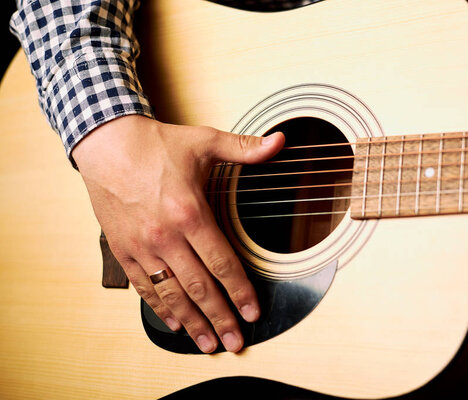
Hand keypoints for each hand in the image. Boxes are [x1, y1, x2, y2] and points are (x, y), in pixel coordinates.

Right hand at [72, 115, 284, 352]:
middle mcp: (166, 236)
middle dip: (220, 318)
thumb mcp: (204, 141)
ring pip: (172, 294)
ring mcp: (142, 246)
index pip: (222, 263)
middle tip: (234, 341)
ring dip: (193, 322)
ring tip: (208, 343)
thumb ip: (245, 148)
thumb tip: (279, 142)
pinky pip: (144, 286)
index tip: (252, 312)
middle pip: (199, 287)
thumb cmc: (155, 145)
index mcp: (190, 213)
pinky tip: (175, 322)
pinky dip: (160, 308)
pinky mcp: (123, 249)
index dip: (240, 291)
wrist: (106, 144)